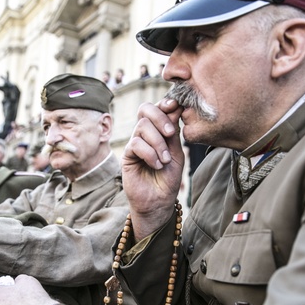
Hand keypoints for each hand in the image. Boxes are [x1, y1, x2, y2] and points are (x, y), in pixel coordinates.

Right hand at [122, 98, 184, 239]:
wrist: (159, 201)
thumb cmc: (168, 178)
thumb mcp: (177, 152)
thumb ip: (174, 132)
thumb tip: (176, 107)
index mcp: (158, 130)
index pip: (158, 108)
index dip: (165, 103)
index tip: (176, 106)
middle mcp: (145, 134)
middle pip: (145, 109)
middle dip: (160, 117)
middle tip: (170, 133)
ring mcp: (135, 143)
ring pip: (142, 126)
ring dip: (157, 142)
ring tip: (165, 160)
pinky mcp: (127, 155)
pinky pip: (135, 143)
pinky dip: (149, 153)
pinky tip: (156, 165)